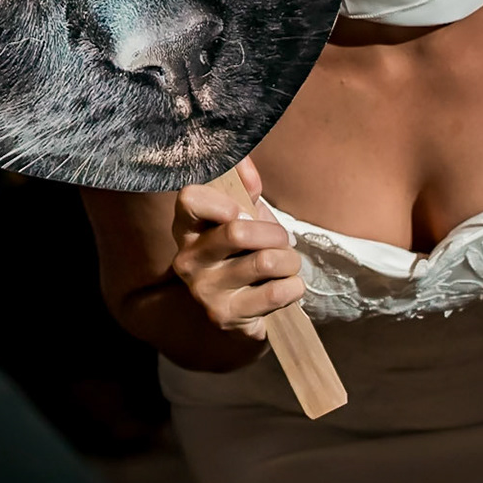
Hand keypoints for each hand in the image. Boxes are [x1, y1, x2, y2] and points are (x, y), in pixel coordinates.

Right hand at [169, 158, 303, 341]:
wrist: (243, 309)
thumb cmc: (245, 252)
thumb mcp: (245, 215)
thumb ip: (245, 186)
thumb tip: (247, 165)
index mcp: (187, 227)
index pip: (190, 198)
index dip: (224, 200)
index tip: (243, 211)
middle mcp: (187, 259)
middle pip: (238, 231)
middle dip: (275, 233)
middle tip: (281, 240)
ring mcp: (203, 291)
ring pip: (266, 261)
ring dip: (290, 260)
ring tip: (286, 264)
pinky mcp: (225, 317)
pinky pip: (277, 292)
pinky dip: (294, 286)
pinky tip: (286, 286)